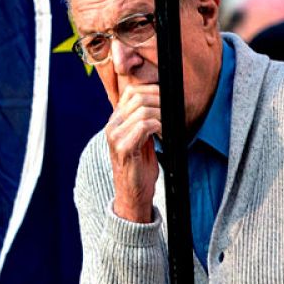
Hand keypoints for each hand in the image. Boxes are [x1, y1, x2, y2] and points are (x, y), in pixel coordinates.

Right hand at [104, 82, 159, 222]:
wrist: (132, 194)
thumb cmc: (139, 167)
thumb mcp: (141, 139)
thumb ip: (144, 121)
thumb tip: (161, 102)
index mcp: (115, 121)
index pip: (131, 92)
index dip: (151, 90)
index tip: (167, 97)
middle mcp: (112, 126)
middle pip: (137, 97)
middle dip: (159, 101)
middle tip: (171, 111)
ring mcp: (115, 136)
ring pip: (142, 110)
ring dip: (161, 115)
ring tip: (167, 125)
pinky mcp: (124, 148)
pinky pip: (144, 126)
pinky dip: (158, 126)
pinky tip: (162, 135)